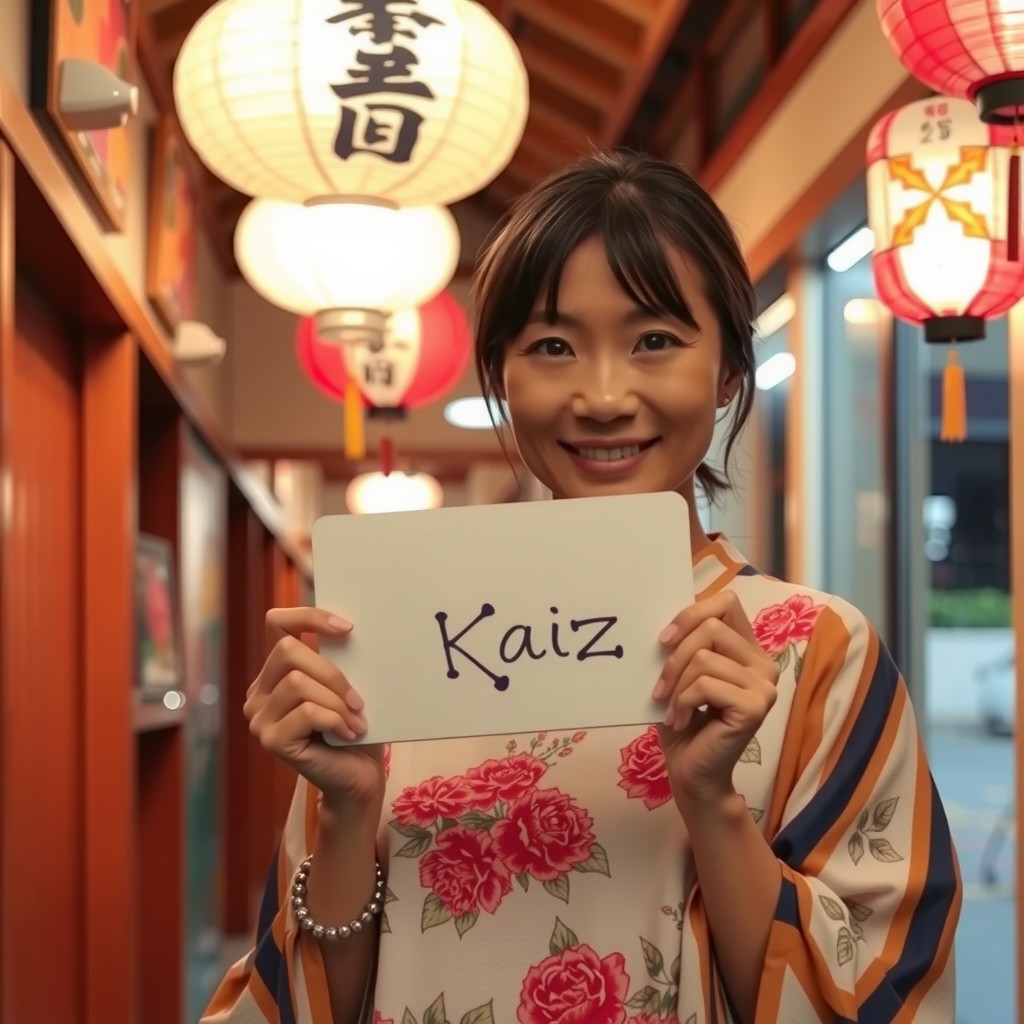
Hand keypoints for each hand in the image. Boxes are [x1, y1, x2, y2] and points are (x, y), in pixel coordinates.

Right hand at [245, 607, 385, 815]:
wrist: (358, 777)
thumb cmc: (354, 728)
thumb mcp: (346, 685)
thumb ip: (337, 659)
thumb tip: (349, 626)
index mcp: (275, 672)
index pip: (277, 623)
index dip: (310, 616)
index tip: (348, 628)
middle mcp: (258, 692)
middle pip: (288, 651)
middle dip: (331, 673)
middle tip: (357, 700)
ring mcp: (259, 717)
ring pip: (298, 683)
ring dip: (337, 702)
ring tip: (355, 721)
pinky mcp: (270, 740)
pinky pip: (306, 712)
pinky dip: (335, 720)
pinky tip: (349, 733)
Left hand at [652, 590, 778, 808]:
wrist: (693, 772)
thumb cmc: (685, 722)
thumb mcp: (683, 674)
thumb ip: (687, 645)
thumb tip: (668, 621)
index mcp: (748, 650)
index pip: (727, 603)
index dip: (692, 613)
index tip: (664, 640)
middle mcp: (764, 664)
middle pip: (712, 628)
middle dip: (675, 657)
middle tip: (659, 688)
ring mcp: (765, 686)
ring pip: (704, 657)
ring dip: (676, 685)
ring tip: (672, 708)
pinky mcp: (756, 707)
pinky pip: (705, 685)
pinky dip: (683, 702)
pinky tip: (681, 721)